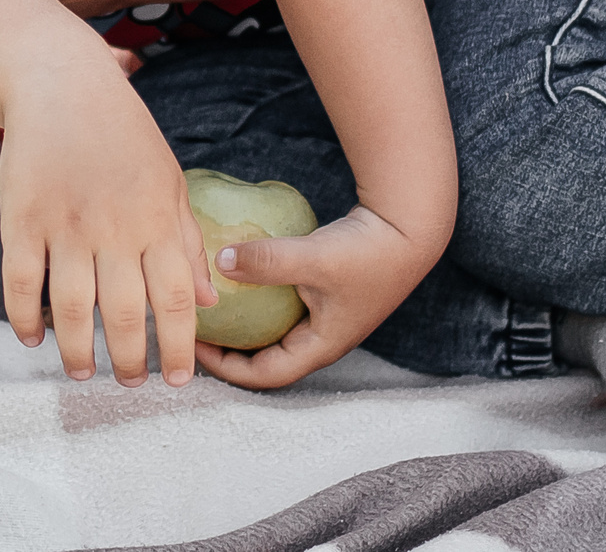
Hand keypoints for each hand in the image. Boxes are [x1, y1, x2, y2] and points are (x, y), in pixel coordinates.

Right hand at [0, 60, 215, 386]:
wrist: (61, 84)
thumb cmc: (123, 134)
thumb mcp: (170, 180)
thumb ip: (188, 241)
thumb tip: (209, 301)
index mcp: (158, 219)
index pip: (178, 299)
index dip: (180, 347)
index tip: (179, 380)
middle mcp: (115, 227)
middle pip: (126, 314)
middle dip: (130, 361)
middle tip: (128, 384)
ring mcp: (65, 224)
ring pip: (74, 308)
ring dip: (78, 351)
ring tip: (82, 372)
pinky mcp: (22, 218)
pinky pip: (21, 282)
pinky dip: (25, 318)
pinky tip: (34, 337)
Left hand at [192, 205, 421, 389]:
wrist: (410, 228)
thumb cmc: (368, 252)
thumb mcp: (313, 259)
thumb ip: (266, 260)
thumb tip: (219, 262)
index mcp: (320, 346)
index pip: (266, 375)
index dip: (227, 369)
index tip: (195, 349)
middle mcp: (322, 337)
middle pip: (267, 358)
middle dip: (230, 350)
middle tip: (196, 330)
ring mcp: (326, 315)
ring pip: (275, 331)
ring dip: (245, 325)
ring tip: (213, 308)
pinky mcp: (326, 290)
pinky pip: (284, 306)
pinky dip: (260, 300)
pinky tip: (240, 277)